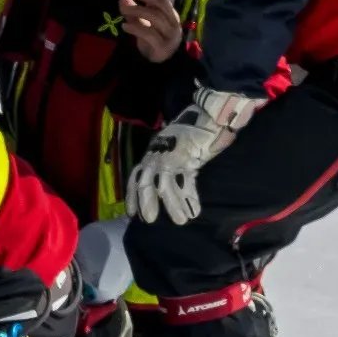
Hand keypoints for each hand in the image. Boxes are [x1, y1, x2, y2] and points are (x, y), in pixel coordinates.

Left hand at [119, 0, 183, 62]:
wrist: (161, 61)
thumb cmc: (152, 38)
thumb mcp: (143, 21)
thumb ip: (134, 10)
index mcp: (170, 12)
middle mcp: (172, 21)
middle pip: (160, 2)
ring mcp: (169, 34)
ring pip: (155, 16)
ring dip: (136, 9)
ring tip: (122, 7)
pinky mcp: (162, 46)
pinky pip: (149, 34)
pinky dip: (135, 28)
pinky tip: (124, 25)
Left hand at [127, 87, 266, 223]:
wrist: (206, 115)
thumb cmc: (190, 134)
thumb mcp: (173, 150)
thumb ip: (167, 165)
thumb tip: (165, 185)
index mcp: (151, 154)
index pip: (136, 177)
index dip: (132, 195)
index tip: (131, 213)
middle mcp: (156, 156)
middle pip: (144, 183)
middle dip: (146, 202)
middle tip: (149, 220)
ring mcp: (170, 157)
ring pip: (164, 186)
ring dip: (172, 206)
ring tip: (180, 221)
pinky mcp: (186, 158)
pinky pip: (186, 182)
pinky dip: (189, 198)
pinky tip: (194, 210)